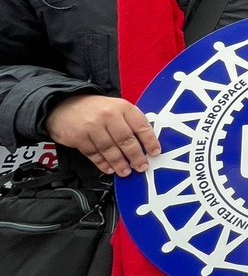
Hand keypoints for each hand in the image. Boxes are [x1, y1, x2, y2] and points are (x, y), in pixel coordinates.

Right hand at [44, 94, 159, 176]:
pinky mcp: (78, 137)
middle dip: (136, 156)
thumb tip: (145, 143)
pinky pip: (93, 154)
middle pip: (126, 140)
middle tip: (141, 166)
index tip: (155, 152)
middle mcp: (108, 115)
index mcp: (122, 107)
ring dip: (120, 163)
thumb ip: (129, 122)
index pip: (141, 125)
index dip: (150, 141)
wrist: (63, 104)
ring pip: (110, 149)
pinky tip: (109, 169)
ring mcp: (92, 126)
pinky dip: (102, 163)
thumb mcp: (116, 107)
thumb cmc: (96, 109)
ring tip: (126, 171)